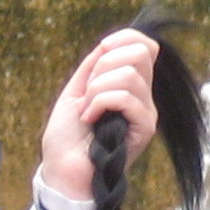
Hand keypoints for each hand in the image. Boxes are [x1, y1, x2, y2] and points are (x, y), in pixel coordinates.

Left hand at [37, 29, 162, 204]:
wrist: (63, 170)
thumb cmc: (67, 137)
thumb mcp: (76, 90)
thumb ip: (94, 66)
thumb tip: (110, 43)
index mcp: (129, 85)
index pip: (145, 45)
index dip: (123, 38)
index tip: (101, 50)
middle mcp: (143, 97)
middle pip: (140, 53)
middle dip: (104, 65)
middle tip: (88, 92)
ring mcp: (146, 113)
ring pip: (129, 75)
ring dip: (97, 89)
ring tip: (86, 111)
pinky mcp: (145, 128)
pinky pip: (126, 97)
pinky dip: (100, 103)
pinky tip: (90, 119)